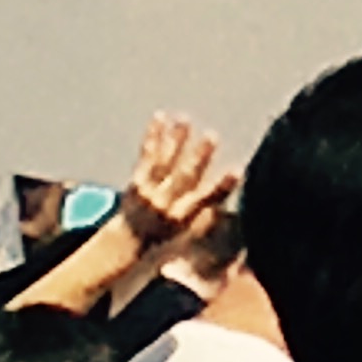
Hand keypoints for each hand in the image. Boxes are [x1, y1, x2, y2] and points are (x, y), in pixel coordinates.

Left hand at [116, 113, 235, 247]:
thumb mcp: (187, 234)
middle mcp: (165, 205)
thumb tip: (230, 200)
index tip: (237, 170)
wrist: (124, 244)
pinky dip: (154, 136)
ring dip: (176, 140)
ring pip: (164, 162)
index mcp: (183, 219)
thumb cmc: (162, 238)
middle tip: (212, 135)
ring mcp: (148, 192)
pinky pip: (146, 156)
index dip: (223, 186)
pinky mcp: (136, 181)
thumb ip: (206, 216)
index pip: (206, 201)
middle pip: (185, 177)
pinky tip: (160, 118)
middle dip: (200, 156)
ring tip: (185, 119)